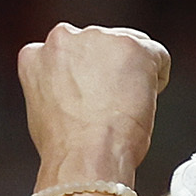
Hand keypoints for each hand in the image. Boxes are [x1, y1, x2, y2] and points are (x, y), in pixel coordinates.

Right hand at [18, 24, 170, 194]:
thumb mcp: (43, 112)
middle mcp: (64, 38)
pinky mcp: (131, 45)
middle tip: (112, 106)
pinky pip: (158, 56)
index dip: (86, 77)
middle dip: (109, 71)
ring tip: (125, 109)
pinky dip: (158, 79)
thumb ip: (57, 90)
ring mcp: (98, 38)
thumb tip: (74, 95)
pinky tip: (145, 104)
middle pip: (100, 45)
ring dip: (133, 74)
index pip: (70, 54)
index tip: (93, 96)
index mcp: (36, 55)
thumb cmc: (68, 148)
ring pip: (129, 48)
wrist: (85, 157)